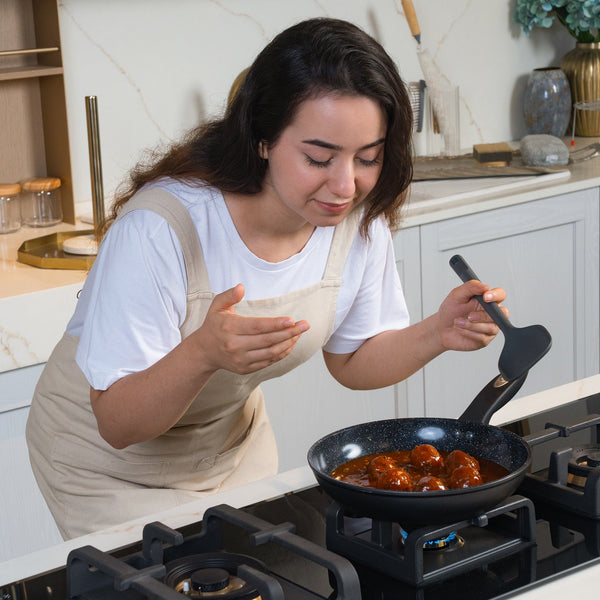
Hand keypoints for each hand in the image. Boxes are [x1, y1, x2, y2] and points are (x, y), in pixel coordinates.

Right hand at [194, 284, 309, 374]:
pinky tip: (290, 343)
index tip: (292, 320)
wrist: (204, 351)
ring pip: (271, 353)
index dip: (276, 324)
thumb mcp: (216, 306)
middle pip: (268, 340)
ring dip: (288, 343)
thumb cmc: (214, 324)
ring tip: (300, 333)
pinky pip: (269, 361)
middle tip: (305, 325)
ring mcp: (241, 360)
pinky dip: (282, 353)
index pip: (257, 327)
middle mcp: (235, 346)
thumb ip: (229, 295)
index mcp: (229, 328)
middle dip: (289, 333)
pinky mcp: (245, 368)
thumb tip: (241, 287)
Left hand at [436, 280, 507, 351]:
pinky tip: (459, 329)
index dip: (496, 295)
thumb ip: (470, 287)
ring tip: (457, 322)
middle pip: (501, 313)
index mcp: (486, 300)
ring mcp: (490, 327)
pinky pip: (482, 337)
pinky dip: (468, 332)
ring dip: (472, 325)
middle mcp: (491, 313)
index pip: (500, 294)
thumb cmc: (450, 311)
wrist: (441, 328)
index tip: (485, 297)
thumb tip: (485, 286)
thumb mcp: (456, 295)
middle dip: (483, 315)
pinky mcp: (485, 339)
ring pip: (491, 327)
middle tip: (469, 315)